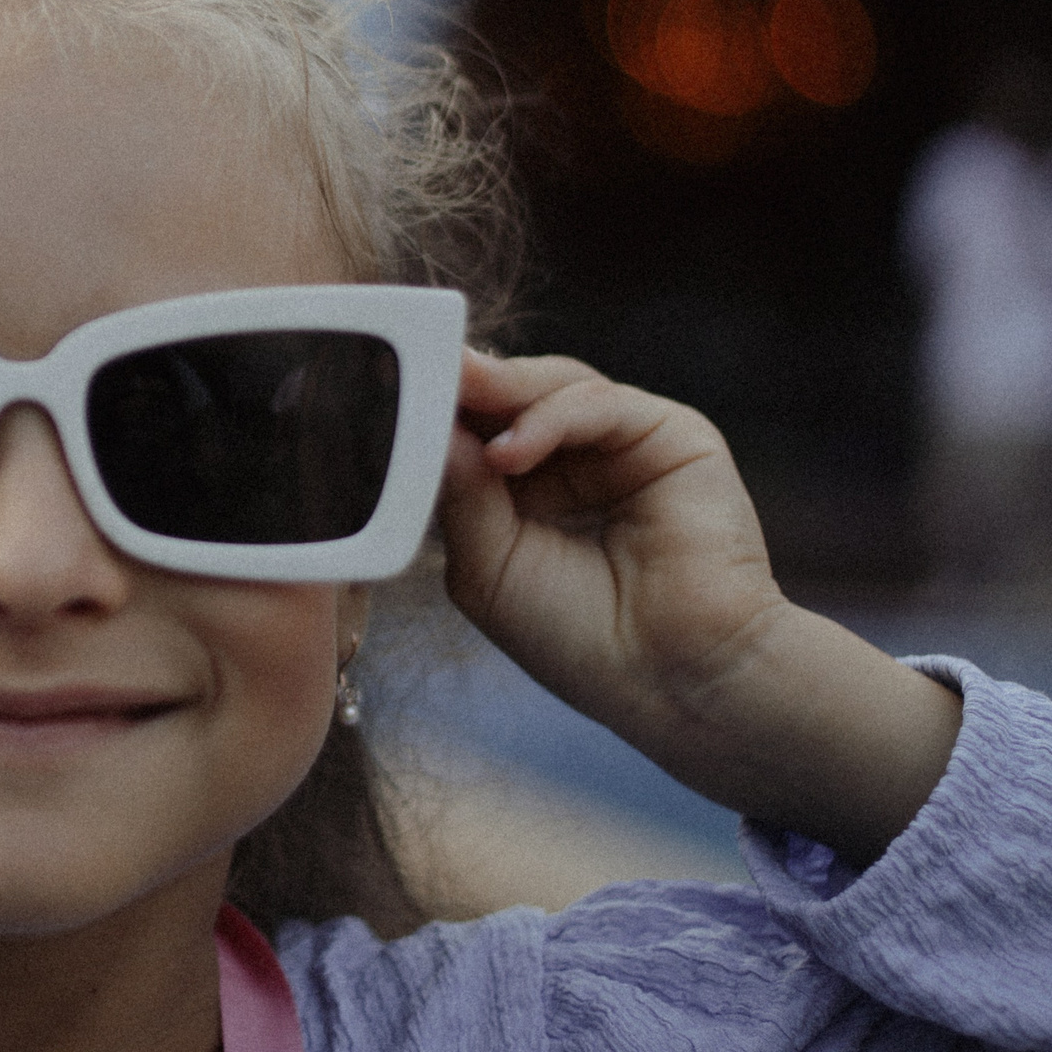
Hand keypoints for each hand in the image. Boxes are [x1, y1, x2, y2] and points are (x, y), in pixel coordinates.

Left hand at [438, 351, 782, 737]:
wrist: (673, 679)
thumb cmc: (579, 639)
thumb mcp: (488, 566)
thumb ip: (460, 494)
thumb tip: (428, 426)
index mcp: (532, 491)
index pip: (478, 431)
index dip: (436, 416)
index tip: (378, 399)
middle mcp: (579, 459)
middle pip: (512, 399)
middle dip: (460, 389)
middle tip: (410, 371)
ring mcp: (625, 444)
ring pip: (553, 387)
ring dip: (497, 393)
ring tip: (450, 398)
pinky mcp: (671, 436)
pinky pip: (597, 403)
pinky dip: (547, 418)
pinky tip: (506, 451)